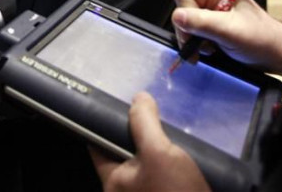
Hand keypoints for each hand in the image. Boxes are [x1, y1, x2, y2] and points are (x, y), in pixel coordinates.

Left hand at [90, 92, 209, 191]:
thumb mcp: (158, 152)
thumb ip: (144, 124)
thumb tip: (138, 99)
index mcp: (112, 182)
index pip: (98, 146)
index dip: (108, 124)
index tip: (123, 108)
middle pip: (124, 154)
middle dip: (139, 137)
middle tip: (155, 120)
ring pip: (145, 166)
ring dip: (158, 151)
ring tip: (171, 138)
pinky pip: (161, 177)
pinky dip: (169, 165)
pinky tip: (183, 159)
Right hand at [172, 0, 281, 76]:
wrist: (276, 53)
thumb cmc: (260, 39)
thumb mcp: (230, 31)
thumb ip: (202, 23)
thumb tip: (177, 17)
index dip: (186, 16)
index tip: (195, 36)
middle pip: (182, 9)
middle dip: (189, 32)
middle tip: (204, 48)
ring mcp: (211, 8)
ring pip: (186, 22)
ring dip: (194, 40)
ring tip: (210, 49)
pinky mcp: (212, 21)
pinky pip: (194, 30)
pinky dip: (198, 42)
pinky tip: (210, 49)